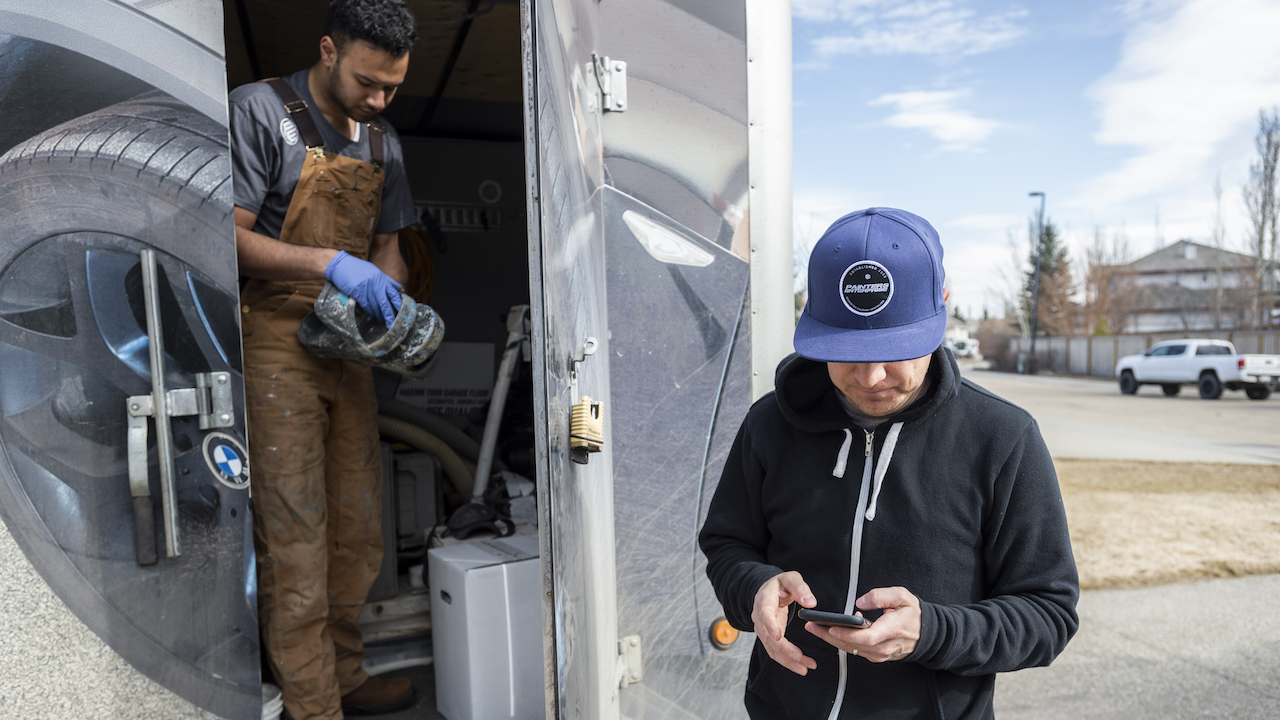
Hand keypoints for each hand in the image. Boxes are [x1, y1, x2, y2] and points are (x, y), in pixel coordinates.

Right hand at [325, 250, 402, 326]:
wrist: (340, 264)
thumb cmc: (357, 268)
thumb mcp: (374, 271)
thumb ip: (386, 280)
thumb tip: (398, 288)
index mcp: (381, 278)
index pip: (393, 293)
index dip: (398, 304)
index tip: (402, 312)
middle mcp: (376, 283)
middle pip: (385, 303)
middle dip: (389, 315)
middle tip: (392, 323)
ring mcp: (367, 287)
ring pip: (375, 305)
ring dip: (378, 314)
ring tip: (381, 319)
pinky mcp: (357, 291)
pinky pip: (365, 305)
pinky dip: (369, 311)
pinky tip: (371, 313)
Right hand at [752, 571, 818, 675]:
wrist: (768, 590)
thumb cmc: (780, 584)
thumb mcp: (790, 578)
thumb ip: (800, 588)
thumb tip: (810, 603)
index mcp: (764, 600)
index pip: (764, 614)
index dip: (770, 625)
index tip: (778, 636)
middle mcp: (759, 616)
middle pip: (768, 636)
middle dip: (784, 649)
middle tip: (800, 657)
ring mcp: (762, 628)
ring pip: (771, 648)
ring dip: (787, 660)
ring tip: (805, 668)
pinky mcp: (768, 637)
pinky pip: (775, 651)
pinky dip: (787, 660)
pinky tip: (801, 666)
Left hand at [804, 586, 920, 662]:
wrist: (927, 633)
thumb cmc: (914, 614)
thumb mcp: (901, 596)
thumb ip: (880, 596)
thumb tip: (860, 601)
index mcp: (891, 630)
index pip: (866, 637)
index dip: (846, 634)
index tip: (830, 627)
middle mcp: (884, 647)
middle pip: (853, 645)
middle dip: (829, 636)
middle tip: (811, 626)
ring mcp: (881, 654)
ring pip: (851, 650)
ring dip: (832, 640)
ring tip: (815, 628)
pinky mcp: (877, 656)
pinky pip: (856, 651)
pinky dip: (842, 642)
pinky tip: (831, 632)